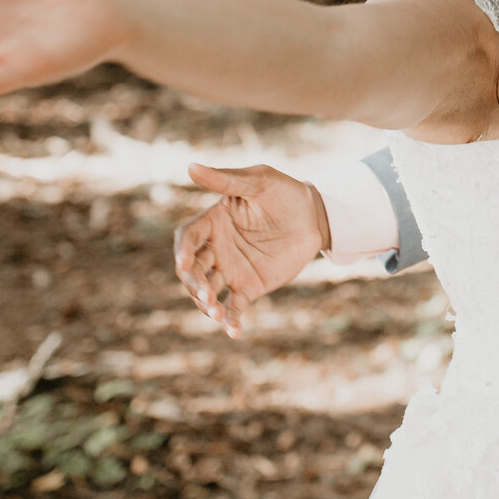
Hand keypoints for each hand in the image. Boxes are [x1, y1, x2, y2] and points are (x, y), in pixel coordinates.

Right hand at [172, 163, 331, 337]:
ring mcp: (230, 270)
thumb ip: (225, 180)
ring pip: (208, 291)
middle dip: (194, 283)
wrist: (315, 217)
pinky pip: (234, 307)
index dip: (183, 251)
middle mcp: (215, 248)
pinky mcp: (248, 287)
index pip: (187, 238)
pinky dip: (231, 321)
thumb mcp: (258, 181)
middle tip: (205, 294)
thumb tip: (190, 166)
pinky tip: (234, 332)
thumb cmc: (285, 192)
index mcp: (212, 222)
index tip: (185, 262)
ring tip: (217, 314)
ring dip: (206, 305)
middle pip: (192, 269)